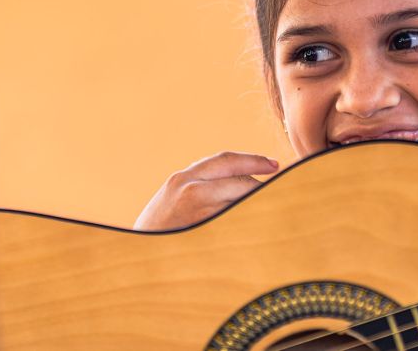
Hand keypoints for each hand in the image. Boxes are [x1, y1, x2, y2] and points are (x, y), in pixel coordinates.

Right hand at [133, 152, 279, 230]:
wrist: (134, 258)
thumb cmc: (159, 231)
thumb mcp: (172, 199)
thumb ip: (199, 185)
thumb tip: (239, 181)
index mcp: (182, 178)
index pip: (225, 159)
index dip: (253, 159)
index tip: (273, 164)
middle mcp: (190, 188)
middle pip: (239, 178)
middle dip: (262, 184)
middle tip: (283, 187)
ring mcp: (198, 210)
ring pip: (242, 200)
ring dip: (259, 204)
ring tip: (273, 208)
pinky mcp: (205, 231)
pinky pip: (237, 222)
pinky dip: (250, 222)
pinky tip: (260, 228)